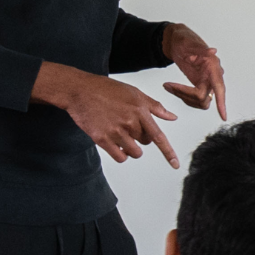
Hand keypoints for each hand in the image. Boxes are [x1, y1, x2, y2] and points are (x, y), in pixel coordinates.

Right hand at [32, 61, 180, 166]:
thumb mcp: (134, 93)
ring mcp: (116, 132)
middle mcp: (130, 122)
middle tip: (127, 125)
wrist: (80, 90)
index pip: (158, 136)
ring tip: (121, 134)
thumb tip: (172, 117)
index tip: (175, 165)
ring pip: (134, 152)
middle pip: (146, 143)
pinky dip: (121, 154)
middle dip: (140, 137)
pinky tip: (115, 144)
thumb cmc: (107, 90)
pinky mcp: (102, 139)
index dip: (168, 152)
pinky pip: (120, 157)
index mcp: (140, 111)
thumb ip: (154, 107)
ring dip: (131, 148)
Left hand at [161, 23, 226, 118]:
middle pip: (204, 97)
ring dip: (183, 97)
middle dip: (185, 95)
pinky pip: (194, 99)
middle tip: (168, 86)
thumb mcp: (188, 41)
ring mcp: (206, 82)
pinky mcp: (200, 85)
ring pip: (199, 101)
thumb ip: (200, 49)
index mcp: (213, 66)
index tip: (223, 116)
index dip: (221, 102)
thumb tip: (212, 52)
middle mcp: (212, 76)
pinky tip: (172, 87)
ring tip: (168, 86)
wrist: (176, 41)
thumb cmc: (183, 39)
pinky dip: (182, 96)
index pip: (219, 87)